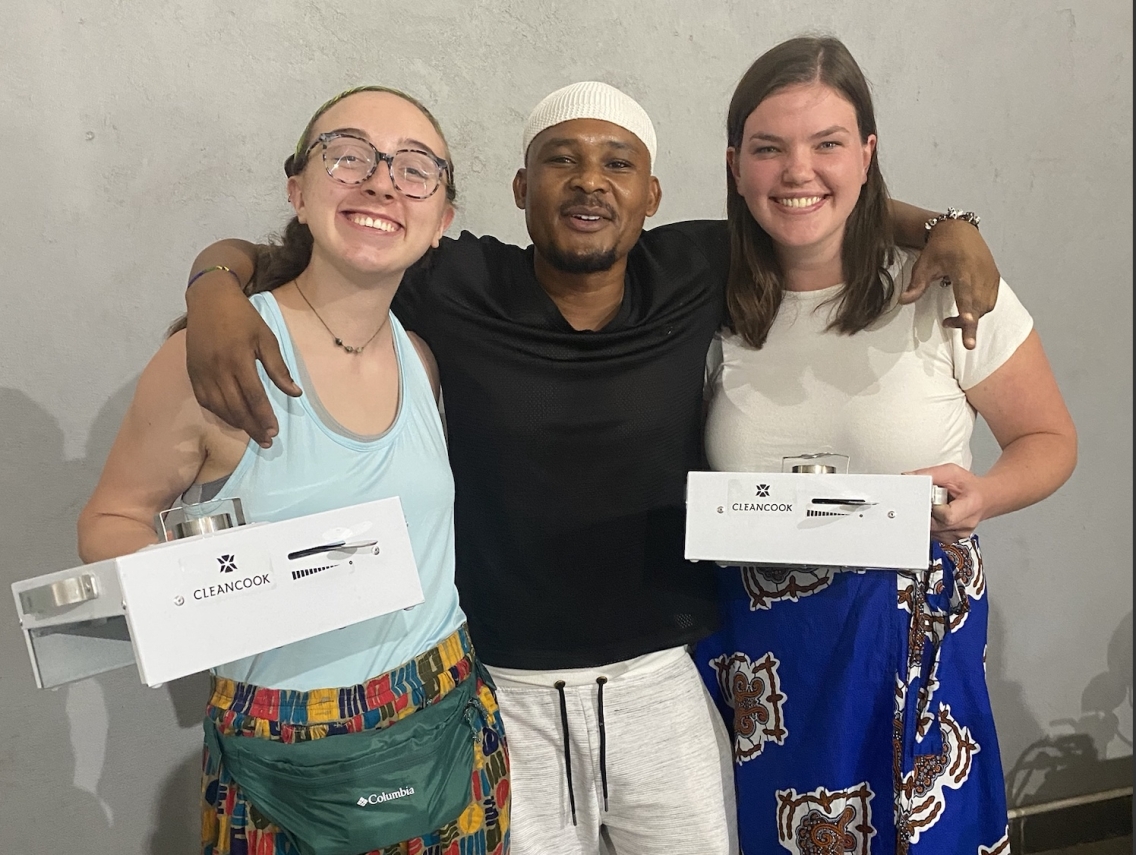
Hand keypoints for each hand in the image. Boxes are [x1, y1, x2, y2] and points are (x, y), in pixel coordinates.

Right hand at [185, 278, 299, 446]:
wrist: (209, 300)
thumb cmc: (243, 317)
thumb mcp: (266, 338)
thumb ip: (279, 368)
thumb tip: (295, 393)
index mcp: (238, 359)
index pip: (253, 396)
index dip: (264, 417)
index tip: (274, 431)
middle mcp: (217, 368)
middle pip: (236, 407)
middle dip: (252, 427)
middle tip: (266, 440)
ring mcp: (202, 371)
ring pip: (219, 407)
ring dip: (236, 424)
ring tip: (252, 433)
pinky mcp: (192, 372)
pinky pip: (205, 400)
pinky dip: (219, 413)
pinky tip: (232, 419)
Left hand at [901, 219, 999, 349]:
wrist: (960, 229)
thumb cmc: (942, 246)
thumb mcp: (924, 264)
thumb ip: (917, 284)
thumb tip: (903, 300)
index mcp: (963, 270)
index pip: (966, 296)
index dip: (968, 312)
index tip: (969, 323)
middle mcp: (981, 274)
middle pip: (978, 307)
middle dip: (967, 323)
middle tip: (948, 324)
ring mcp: (990, 276)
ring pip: (986, 306)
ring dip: (972, 317)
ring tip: (954, 318)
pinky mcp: (995, 277)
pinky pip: (991, 301)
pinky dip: (980, 310)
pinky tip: (967, 310)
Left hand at [906, 463, 988, 543]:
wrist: (984, 498)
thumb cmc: (970, 486)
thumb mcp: (951, 472)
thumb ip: (929, 474)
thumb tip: (908, 477)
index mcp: (971, 506)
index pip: (946, 516)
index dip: (933, 508)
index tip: (930, 498)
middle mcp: (966, 524)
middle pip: (935, 525)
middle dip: (926, 512)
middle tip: (932, 501)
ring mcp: (959, 534)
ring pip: (931, 531)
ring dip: (928, 518)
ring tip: (937, 507)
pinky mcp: (950, 539)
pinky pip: (932, 534)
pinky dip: (930, 524)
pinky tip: (936, 515)